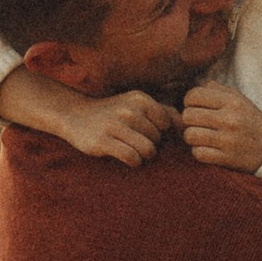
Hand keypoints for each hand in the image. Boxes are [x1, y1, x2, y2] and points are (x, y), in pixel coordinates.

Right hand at [49, 86, 175, 167]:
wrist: (75, 115)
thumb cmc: (113, 113)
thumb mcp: (137, 105)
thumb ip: (164, 111)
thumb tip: (186, 126)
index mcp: (140, 99)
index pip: (167, 125)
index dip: (160, 133)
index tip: (146, 133)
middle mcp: (129, 110)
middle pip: (158, 139)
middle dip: (150, 145)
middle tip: (135, 143)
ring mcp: (115, 125)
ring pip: (148, 151)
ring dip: (143, 156)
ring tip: (132, 150)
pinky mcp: (103, 141)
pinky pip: (132, 158)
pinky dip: (133, 162)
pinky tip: (125, 157)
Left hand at [182, 84, 261, 171]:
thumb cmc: (251, 122)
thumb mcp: (241, 100)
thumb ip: (219, 90)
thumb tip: (199, 85)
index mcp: (233, 102)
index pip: (194, 95)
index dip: (189, 102)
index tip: (196, 108)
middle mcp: (230, 119)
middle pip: (188, 116)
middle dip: (189, 120)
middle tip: (198, 124)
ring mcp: (228, 140)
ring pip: (190, 135)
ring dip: (193, 137)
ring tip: (202, 137)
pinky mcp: (227, 158)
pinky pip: (198, 153)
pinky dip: (199, 151)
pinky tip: (208, 149)